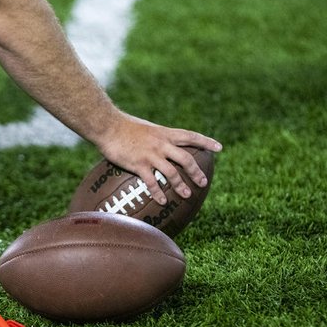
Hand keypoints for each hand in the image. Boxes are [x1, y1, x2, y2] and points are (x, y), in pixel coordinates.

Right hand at [96, 113, 221, 204]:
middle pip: (186, 158)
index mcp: (164, 133)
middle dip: (196, 171)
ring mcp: (150, 155)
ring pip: (172, 172)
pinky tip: (162, 200)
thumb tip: (162, 144)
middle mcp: (161, 144)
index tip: (219, 148)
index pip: (190, 136)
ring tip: (187, 195)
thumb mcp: (146, 128)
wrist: (107, 125)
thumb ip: (156, 136)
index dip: (206, 142)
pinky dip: (158, 192)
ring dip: (181, 185)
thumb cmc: (123, 126)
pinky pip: (152, 181)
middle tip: (203, 182)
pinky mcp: (138, 164)